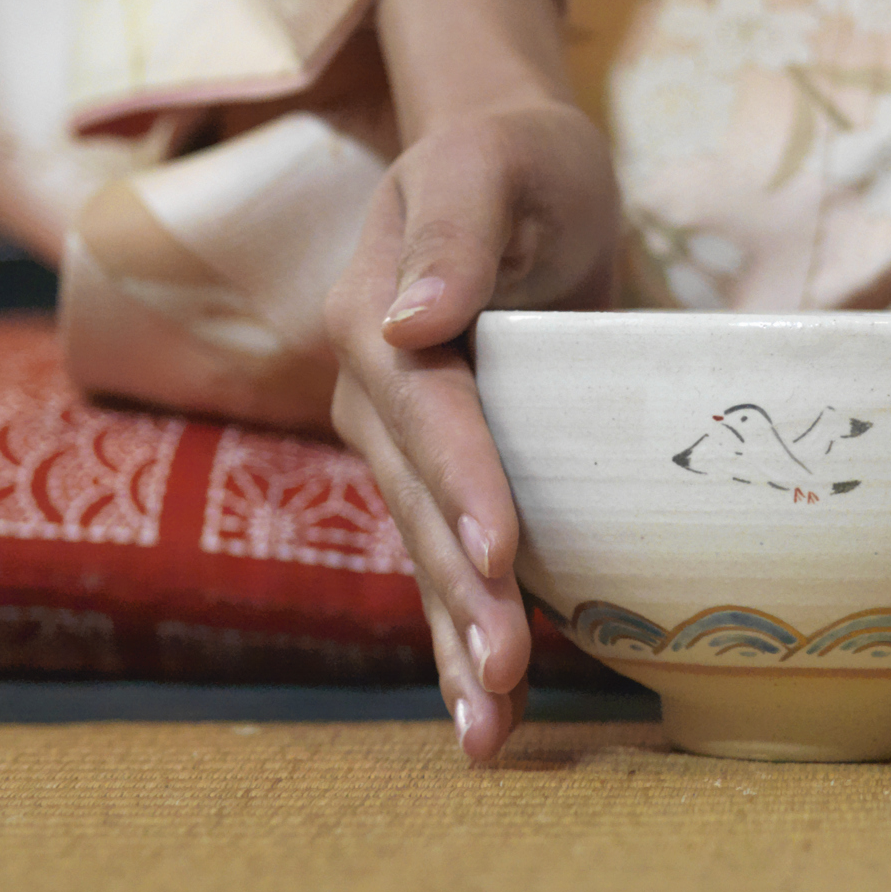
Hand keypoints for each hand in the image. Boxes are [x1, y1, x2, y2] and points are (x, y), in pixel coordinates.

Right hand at [327, 0, 616, 764]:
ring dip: (455, 647)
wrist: (513, 169)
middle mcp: (373, 398)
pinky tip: (492, 721)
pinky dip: (462, 644)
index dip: (461, 482)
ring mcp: (400, 449)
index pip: (425, 414)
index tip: (500, 551)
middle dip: (460, 596)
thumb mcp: (495, 160)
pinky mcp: (440, 482)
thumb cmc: (517, 157)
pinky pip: (445, 570)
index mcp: (375, 322)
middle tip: (504, 674)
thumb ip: (455, 229)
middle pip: (420, 507)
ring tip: (489, 734)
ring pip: (425, 559)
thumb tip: (414, 319)